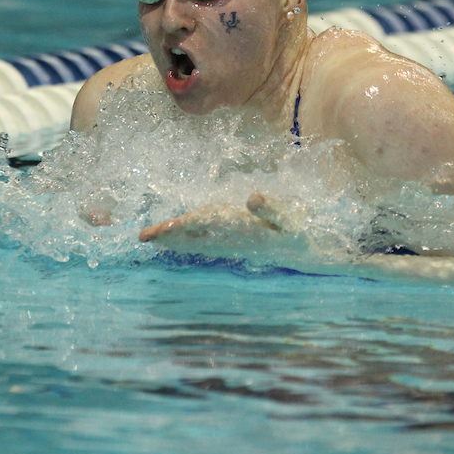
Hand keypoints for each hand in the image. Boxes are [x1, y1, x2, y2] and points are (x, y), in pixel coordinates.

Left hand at [139, 193, 293, 243]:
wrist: (310, 254)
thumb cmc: (300, 232)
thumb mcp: (292, 217)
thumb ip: (273, 208)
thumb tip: (252, 198)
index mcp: (240, 231)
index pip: (202, 227)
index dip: (178, 227)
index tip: (158, 230)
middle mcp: (231, 241)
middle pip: (193, 238)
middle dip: (169, 237)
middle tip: (144, 237)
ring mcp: (233, 245)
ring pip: (198, 243)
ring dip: (176, 241)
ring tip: (155, 238)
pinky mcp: (237, 245)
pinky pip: (207, 243)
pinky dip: (190, 242)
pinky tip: (181, 241)